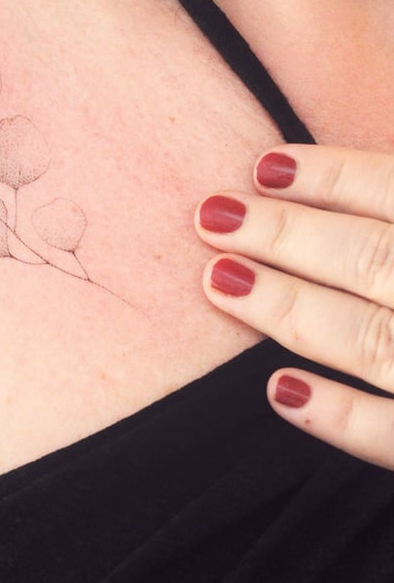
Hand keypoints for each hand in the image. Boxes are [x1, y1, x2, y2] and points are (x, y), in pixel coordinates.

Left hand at [195, 145, 393, 469]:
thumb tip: (322, 192)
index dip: (334, 175)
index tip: (263, 166)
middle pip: (373, 258)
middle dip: (287, 235)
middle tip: (210, 214)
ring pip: (371, 338)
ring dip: (291, 306)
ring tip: (219, 279)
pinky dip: (341, 417)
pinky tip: (279, 391)